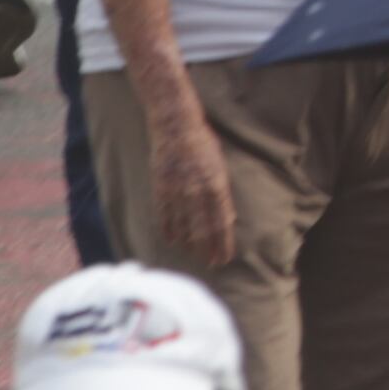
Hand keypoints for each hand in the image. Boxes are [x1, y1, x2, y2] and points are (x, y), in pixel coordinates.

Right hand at [151, 114, 240, 267]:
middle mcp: (197, 192)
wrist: (175, 126)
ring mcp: (177, 192)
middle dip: (208, 249)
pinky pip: (164, 216)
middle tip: (212, 263)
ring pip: (183, 226)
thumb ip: (221, 192)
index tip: (225, 257)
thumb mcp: (220, 166)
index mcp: (216, 185)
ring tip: (194, 255)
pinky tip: (172, 242)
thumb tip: (227, 217)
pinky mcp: (160, 189)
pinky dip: (168, 231)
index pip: (221, 223)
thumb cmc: (203, 143)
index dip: (223, 243)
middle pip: (203, 229)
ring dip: (190, 244)